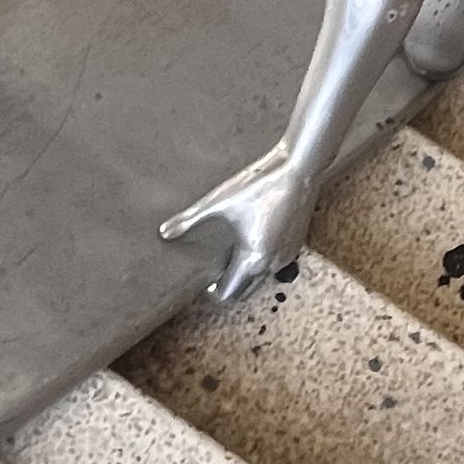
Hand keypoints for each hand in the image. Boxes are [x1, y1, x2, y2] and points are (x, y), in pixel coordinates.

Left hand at [161, 146, 319, 303]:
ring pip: (261, 278)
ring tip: (231, 250)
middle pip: (246, 291)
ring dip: (246, 273)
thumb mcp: (219, 202)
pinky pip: (275, 264)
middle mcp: (272, 264)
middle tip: (213, 268)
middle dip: (229, 285)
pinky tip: (251, 238)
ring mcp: (287, 256)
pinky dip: (261, 261)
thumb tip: (164, 232)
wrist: (299, 169)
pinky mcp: (296, 245)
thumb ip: (190, 220)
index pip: (230, 294)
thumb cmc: (259, 185)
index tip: (203, 279)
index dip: (213, 291)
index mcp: (253, 259)